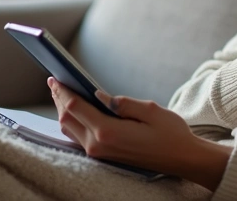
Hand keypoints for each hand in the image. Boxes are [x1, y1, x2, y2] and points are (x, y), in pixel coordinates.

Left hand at [48, 78, 231, 189]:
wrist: (182, 159)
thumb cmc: (170, 133)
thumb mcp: (150, 109)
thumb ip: (121, 102)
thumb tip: (98, 94)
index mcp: (108, 132)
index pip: (75, 107)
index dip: (63, 91)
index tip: (55, 77)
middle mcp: (99, 146)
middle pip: (67, 119)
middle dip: (59, 99)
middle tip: (54, 81)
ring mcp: (100, 153)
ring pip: (70, 130)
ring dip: (64, 111)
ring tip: (62, 93)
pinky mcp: (104, 156)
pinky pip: (79, 137)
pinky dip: (73, 122)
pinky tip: (75, 110)